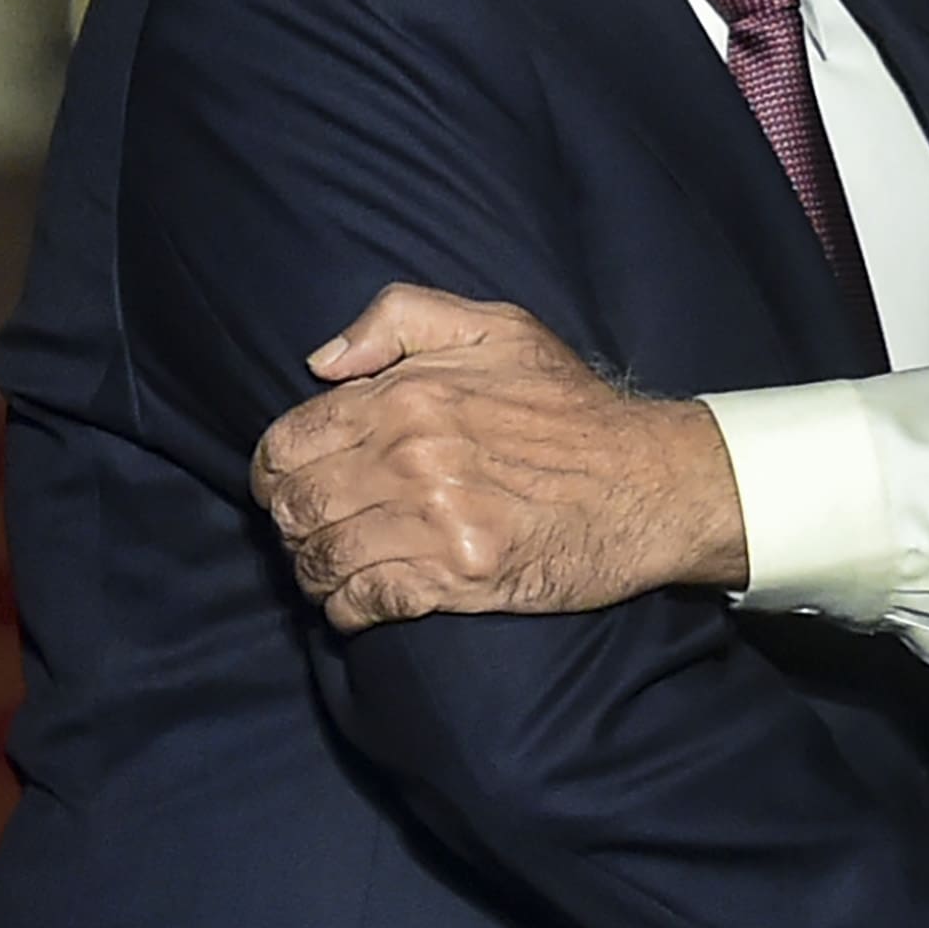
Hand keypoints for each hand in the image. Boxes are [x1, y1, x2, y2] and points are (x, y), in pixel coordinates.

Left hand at [252, 284, 746, 627]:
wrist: (652, 482)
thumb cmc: (572, 407)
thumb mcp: (499, 329)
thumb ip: (401, 317)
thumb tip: (323, 362)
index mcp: (405, 397)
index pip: (286, 445)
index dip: (276, 472)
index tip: (294, 485)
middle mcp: (409, 458)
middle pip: (295, 508)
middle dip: (293, 525)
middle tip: (315, 531)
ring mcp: (431, 523)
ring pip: (321, 560)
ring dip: (316, 572)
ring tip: (335, 569)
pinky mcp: (457, 578)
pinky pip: (364, 603)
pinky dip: (349, 610)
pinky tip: (361, 603)